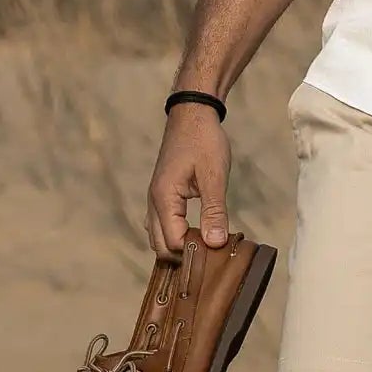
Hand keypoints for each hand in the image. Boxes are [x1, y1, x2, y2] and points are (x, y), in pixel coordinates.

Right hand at [146, 104, 231, 258]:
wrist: (192, 114)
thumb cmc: (204, 141)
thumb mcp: (214, 177)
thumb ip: (214, 211)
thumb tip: (215, 244)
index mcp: (164, 199)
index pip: (173, 243)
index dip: (194, 253)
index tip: (218, 252)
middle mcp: (153, 202)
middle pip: (161, 246)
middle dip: (184, 256)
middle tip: (213, 254)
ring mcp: (155, 199)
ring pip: (159, 237)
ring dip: (179, 247)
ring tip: (207, 247)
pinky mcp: (162, 196)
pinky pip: (162, 225)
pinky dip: (176, 235)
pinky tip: (197, 235)